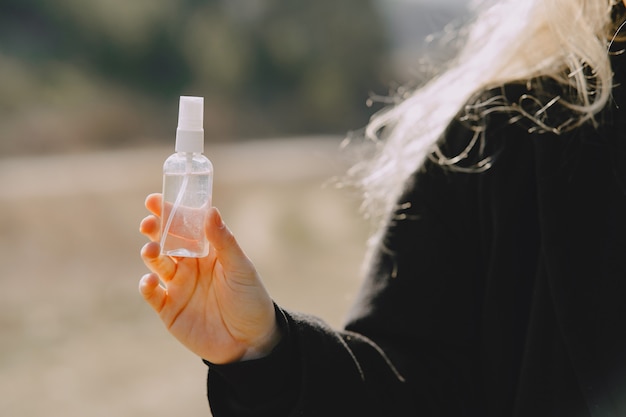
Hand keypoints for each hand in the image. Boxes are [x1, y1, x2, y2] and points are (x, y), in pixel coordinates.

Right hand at [139, 193, 280, 363]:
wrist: (251, 342)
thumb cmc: (250, 300)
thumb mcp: (240, 269)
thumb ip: (224, 242)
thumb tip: (210, 211)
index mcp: (207, 251)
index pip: (185, 225)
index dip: (171, 211)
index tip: (158, 199)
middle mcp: (189, 265)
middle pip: (166, 241)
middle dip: (155, 229)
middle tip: (149, 221)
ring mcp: (178, 286)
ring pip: (156, 263)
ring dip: (150, 253)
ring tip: (152, 249)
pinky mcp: (169, 309)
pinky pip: (152, 294)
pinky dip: (147, 284)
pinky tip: (151, 280)